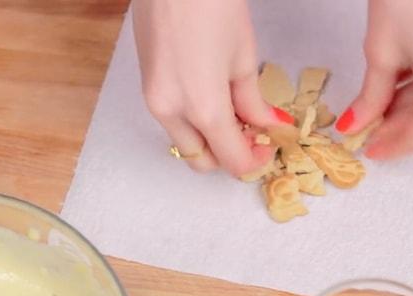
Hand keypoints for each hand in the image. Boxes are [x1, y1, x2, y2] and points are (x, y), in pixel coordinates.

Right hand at [132, 0, 282, 175]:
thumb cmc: (212, 4)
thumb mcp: (243, 55)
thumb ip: (252, 100)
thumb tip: (264, 124)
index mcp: (203, 107)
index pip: (231, 160)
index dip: (253, 162)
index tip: (266, 149)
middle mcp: (171, 112)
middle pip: (200, 160)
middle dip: (226, 156)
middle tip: (250, 135)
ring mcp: (153, 100)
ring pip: (184, 141)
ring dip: (209, 139)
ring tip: (232, 111)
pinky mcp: (146, 85)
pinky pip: (172, 119)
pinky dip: (192, 120)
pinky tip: (210, 96)